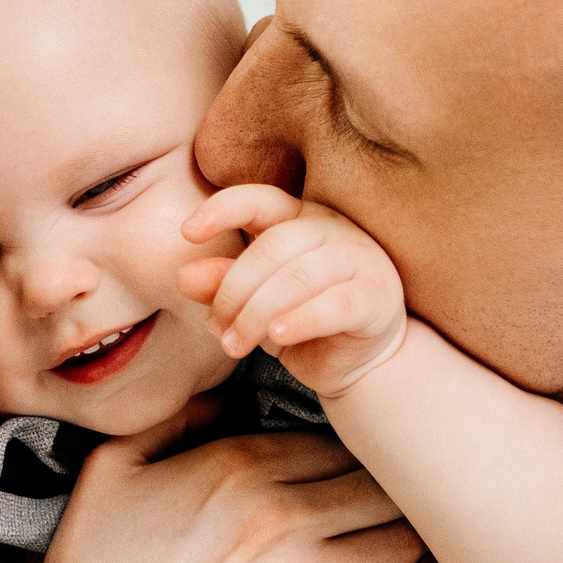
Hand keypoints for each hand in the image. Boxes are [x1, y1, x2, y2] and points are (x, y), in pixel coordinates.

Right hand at [13, 403, 441, 562]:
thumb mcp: (111, 470)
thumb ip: (173, 422)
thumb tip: (223, 399)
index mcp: (237, 466)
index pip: (335, 438)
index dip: (350, 446)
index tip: (351, 460)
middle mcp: (280, 516)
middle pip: (380, 480)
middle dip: (392, 481)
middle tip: (401, 490)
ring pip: (400, 534)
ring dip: (413, 527)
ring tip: (415, 527)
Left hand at [178, 186, 407, 399]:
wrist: (356, 362)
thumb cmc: (301, 322)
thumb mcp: (254, 303)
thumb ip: (223, 284)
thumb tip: (185, 276)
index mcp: (299, 218)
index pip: (258, 200)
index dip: (222, 210)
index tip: (188, 233)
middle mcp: (332, 229)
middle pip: (272, 247)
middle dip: (233, 290)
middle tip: (216, 328)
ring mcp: (361, 259)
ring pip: (298, 277)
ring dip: (257, 314)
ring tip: (234, 345)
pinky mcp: (377, 296)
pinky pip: (334, 305)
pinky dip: (301, 321)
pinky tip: (277, 337)